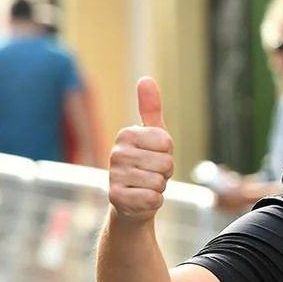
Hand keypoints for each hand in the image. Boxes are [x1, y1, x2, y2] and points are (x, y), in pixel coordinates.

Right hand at [108, 77, 173, 220]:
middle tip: (151, 173)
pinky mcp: (117, 198)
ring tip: (146, 185)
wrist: (132, 201)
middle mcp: (117, 153)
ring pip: (160, 182)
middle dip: (165, 172)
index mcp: (126, 134)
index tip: (156, 156)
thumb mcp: (153, 135)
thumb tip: (145, 79)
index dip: (168, 153)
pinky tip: (142, 199)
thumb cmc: (146, 165)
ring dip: (159, 187)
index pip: (166, 142)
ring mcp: (115, 176)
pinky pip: (153, 199)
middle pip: (166, 162)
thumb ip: (151, 109)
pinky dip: (154, 202)